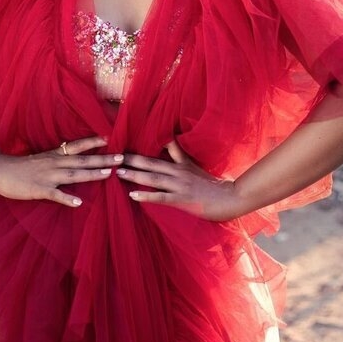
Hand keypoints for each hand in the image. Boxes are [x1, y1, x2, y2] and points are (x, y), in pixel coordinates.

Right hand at [0, 136, 122, 207]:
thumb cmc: (18, 167)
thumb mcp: (39, 160)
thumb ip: (55, 160)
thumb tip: (70, 162)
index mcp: (54, 156)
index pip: (77, 146)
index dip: (93, 142)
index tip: (109, 138)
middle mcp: (54, 163)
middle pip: (82, 160)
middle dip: (102, 159)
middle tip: (121, 157)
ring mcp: (47, 176)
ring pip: (74, 174)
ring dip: (92, 174)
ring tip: (109, 175)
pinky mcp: (39, 189)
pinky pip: (55, 194)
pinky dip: (67, 198)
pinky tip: (78, 203)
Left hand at [116, 141, 243, 220]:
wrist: (230, 199)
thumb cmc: (211, 184)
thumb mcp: (193, 166)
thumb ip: (178, 155)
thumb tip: (166, 141)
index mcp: (180, 164)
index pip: (159, 151)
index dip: (141, 146)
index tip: (124, 142)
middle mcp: (178, 172)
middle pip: (151, 163)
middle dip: (131, 160)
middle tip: (112, 156)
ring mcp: (180, 186)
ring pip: (153, 178)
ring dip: (134, 175)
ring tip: (117, 172)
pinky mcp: (182, 200)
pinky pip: (161, 197)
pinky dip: (146, 195)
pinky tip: (132, 195)